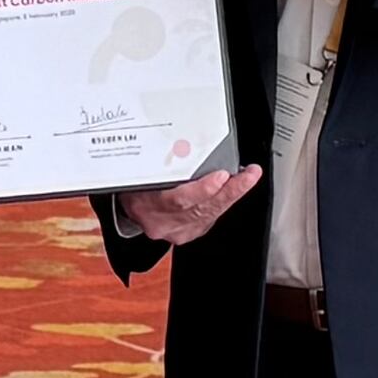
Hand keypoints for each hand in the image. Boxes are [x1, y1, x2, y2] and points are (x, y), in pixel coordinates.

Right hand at [119, 162, 262, 247]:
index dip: (202, 190)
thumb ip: (158, 163)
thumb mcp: (137, 171)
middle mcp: (161, 222)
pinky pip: (210, 219)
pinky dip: (224, 203)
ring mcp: (175, 231)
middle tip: (247, 176)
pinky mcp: (187, 233)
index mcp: (145, 204)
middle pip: (200, 208)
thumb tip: (183, 144)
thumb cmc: (133, 184)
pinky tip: (237, 189)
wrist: (129, 209)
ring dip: (232, 195)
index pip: (176, 200)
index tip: (220, 177)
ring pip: (209, 214)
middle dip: (228, 191)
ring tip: (248, 178)